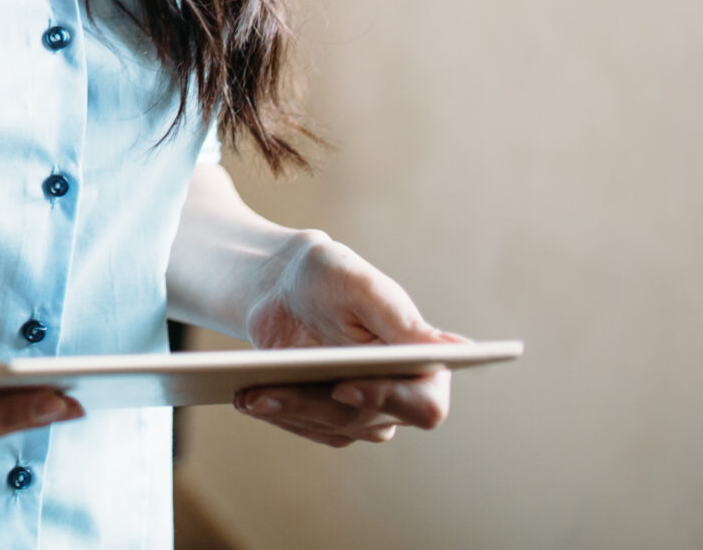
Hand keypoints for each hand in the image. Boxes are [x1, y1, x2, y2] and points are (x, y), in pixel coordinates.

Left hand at [235, 233, 458, 446]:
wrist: (282, 284)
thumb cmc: (327, 274)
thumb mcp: (360, 284)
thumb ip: (402, 320)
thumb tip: (455, 350)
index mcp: (424, 361)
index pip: (425, 403)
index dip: (389, 400)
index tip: (345, 386)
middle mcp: (402, 394)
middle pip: (368, 420)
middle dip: (315, 404)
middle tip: (267, 391)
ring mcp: (367, 410)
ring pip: (334, 428)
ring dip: (289, 411)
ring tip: (247, 394)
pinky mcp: (330, 416)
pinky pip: (308, 428)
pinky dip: (278, 414)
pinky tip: (247, 397)